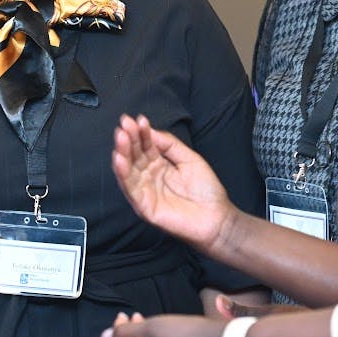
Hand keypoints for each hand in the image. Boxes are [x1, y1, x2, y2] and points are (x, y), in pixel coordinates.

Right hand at [112, 114, 235, 250]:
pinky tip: (120, 160)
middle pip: (134, 156)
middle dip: (128, 139)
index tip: (136, 119)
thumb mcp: (190, 158)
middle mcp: (149, 177)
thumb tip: (150, 130)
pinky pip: (130, 190)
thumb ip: (170, 145)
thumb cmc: (206, 190)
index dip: (140, 133)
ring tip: (120, 137)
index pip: (145, 146)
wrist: (217, 217)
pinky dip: (123, 175)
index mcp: (159, 165)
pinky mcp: (145, 207)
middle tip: (125, 124)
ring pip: (128, 171)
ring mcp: (145, 192)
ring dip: (122, 153)